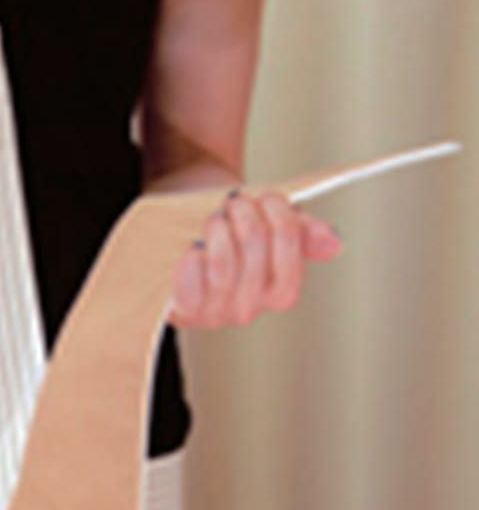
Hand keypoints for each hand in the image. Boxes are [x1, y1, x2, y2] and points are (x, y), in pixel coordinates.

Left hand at [168, 188, 342, 327]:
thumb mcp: (266, 227)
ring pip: (224, 260)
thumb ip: (301, 232)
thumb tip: (334, 243)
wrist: (175, 246)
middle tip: (232, 202)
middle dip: (243, 211)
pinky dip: (192, 254)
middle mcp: (250, 309)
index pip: (291, 245)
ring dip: (216, 226)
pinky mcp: (185, 310)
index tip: (267, 196)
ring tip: (213, 219)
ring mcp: (216, 313)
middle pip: (255, 244)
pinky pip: (194, 275)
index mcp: (279, 292)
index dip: (280, 213)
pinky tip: (192, 248)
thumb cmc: (226, 237)